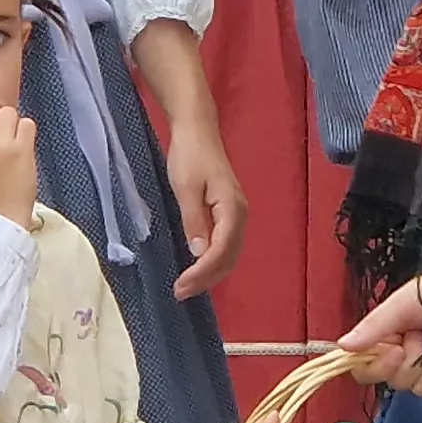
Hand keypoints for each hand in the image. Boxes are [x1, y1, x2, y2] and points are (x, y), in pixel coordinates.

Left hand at [162, 112, 248, 298]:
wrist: (197, 130)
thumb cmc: (190, 155)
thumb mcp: (186, 188)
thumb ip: (194, 221)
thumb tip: (200, 254)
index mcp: (233, 208)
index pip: (221, 251)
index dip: (202, 272)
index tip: (181, 286)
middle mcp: (240, 215)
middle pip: (229, 257)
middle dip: (206, 278)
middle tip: (180, 293)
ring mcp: (237, 214)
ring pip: (229, 254)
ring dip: (210, 273)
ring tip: (187, 286)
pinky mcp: (228, 212)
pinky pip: (226, 244)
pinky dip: (213, 261)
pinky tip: (198, 267)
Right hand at [338, 275, 421, 402]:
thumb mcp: (401, 304)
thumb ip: (374, 326)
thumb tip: (342, 346)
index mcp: (382, 341)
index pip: (365, 370)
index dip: (380, 367)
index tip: (397, 350)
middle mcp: (399, 359)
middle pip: (396, 382)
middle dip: (415, 360)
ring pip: (420, 389)